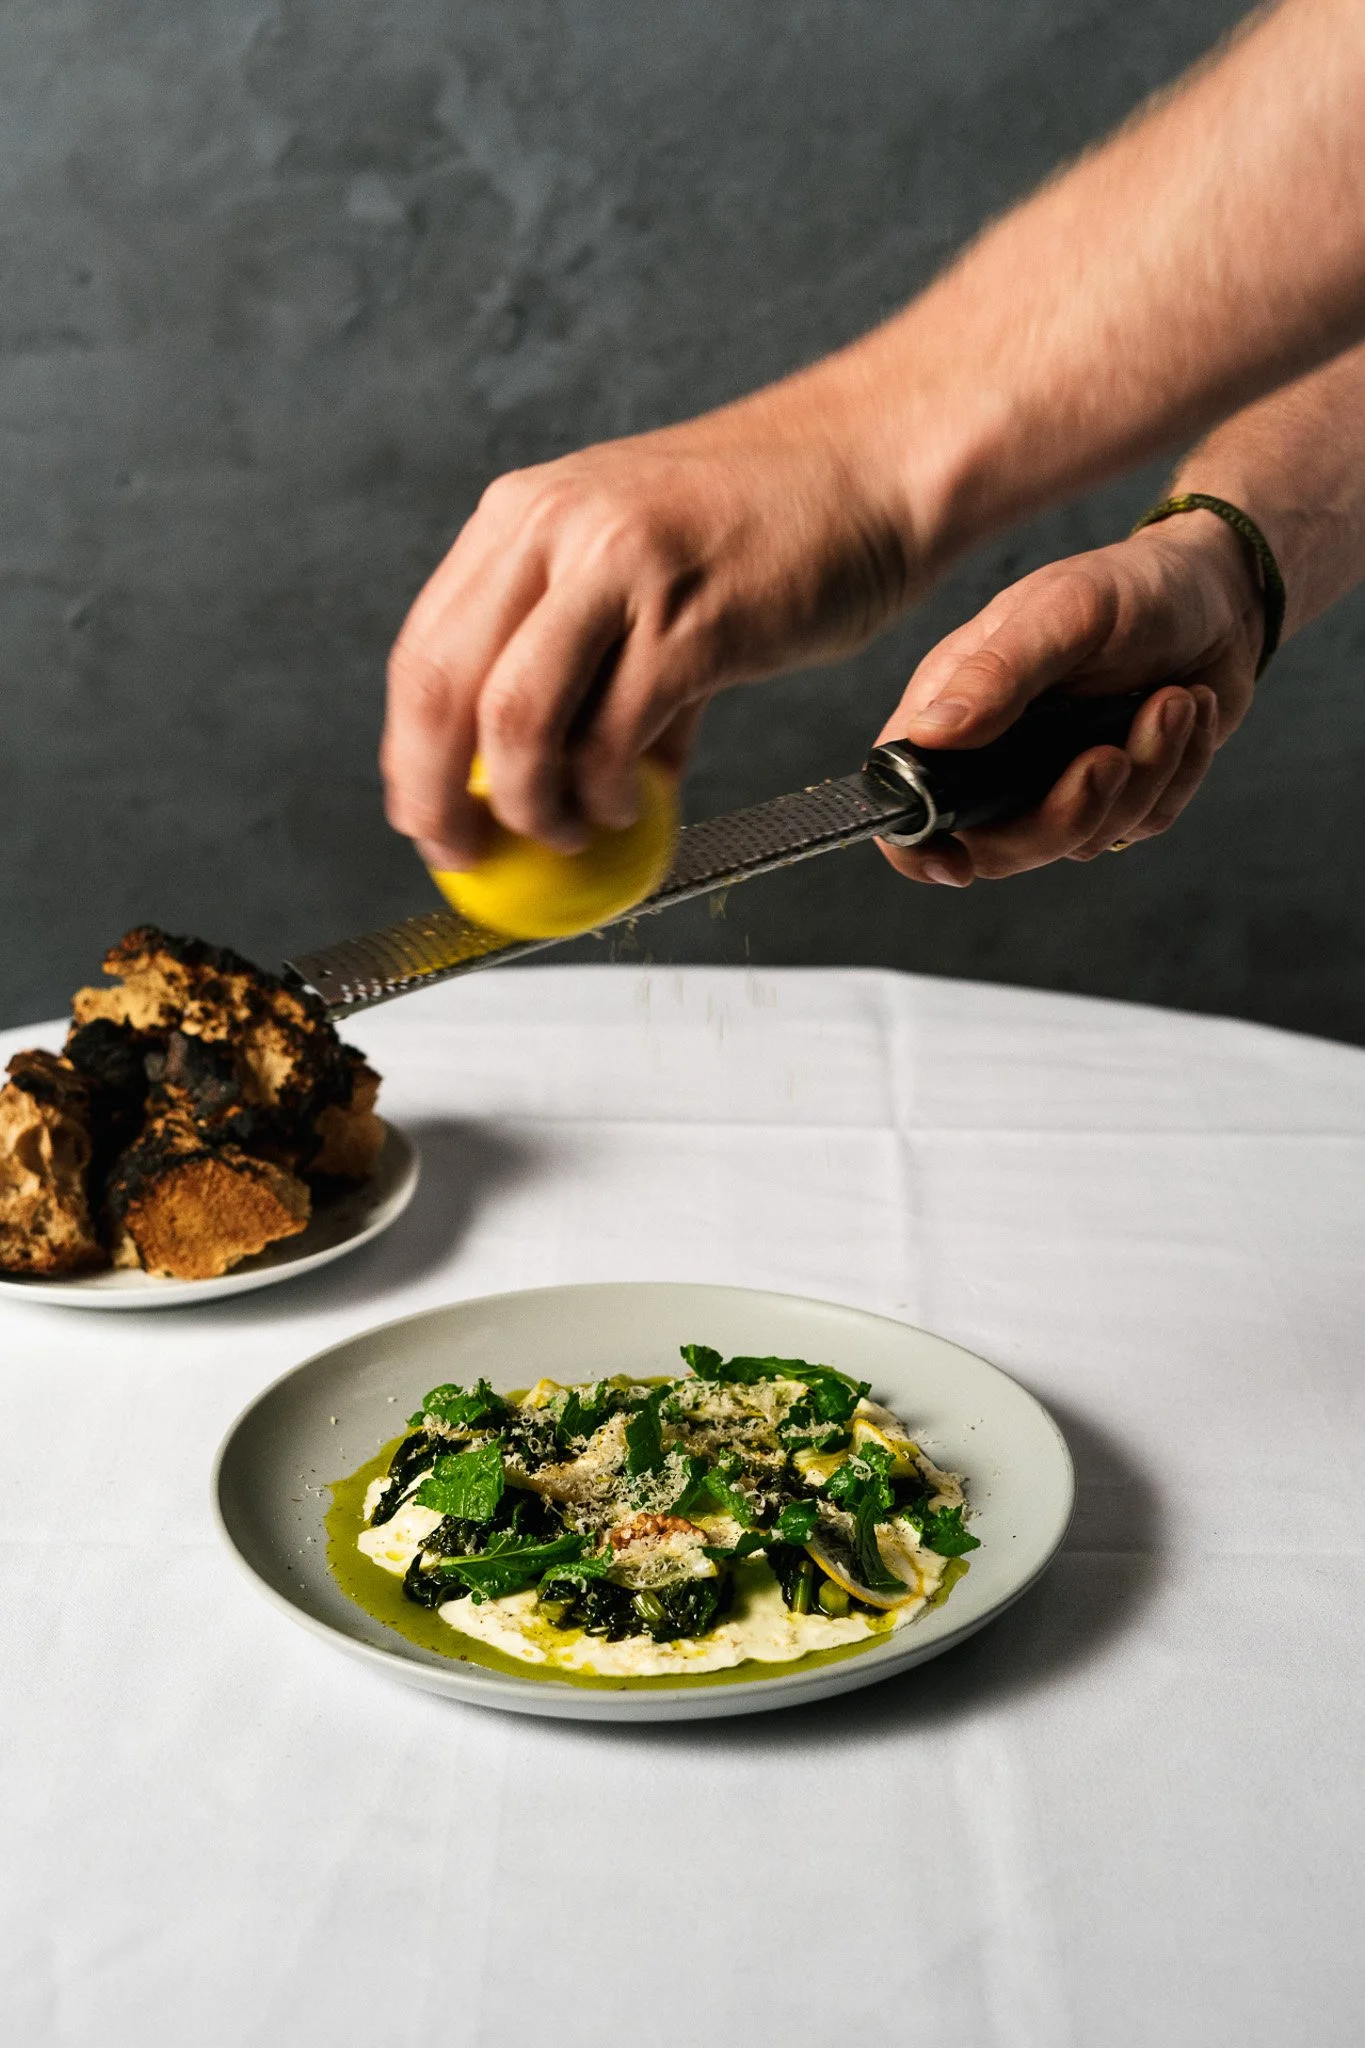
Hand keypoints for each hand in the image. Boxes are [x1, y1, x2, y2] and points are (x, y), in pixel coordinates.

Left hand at [382, 365, 920, 865]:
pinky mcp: (691, 621)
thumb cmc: (773, 520)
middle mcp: (556, 529)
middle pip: (443, 691)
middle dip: (438, 799)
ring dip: (528, 807)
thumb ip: (592, 664)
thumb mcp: (643, 567)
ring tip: (565, 838)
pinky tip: (630, 809)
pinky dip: (609, 797)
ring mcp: (620, 569)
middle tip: (465, 856)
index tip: (429, 818)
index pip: (423, 652)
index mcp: (524, 514)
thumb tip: (560, 777)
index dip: (409, 757)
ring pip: (516, 721)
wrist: (877, 462)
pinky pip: (615, 739)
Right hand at [875, 509, 1262, 884]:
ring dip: (1143, 774)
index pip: (906, 802)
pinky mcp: (1120, 796)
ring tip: (1172, 699)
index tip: (960, 865)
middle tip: (1111, 755)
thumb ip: (999, 672)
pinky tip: (1187, 711)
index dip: (918, 846)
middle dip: (1066, 815)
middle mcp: (996, 757)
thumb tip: (930, 734)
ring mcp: (1057, 783)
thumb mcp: (1065, 611)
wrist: (1219, 593)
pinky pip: (1142, 823)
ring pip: (1082, 840)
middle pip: (998, 849)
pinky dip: (1177, 771)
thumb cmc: (1131, 587)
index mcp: (957, 710)